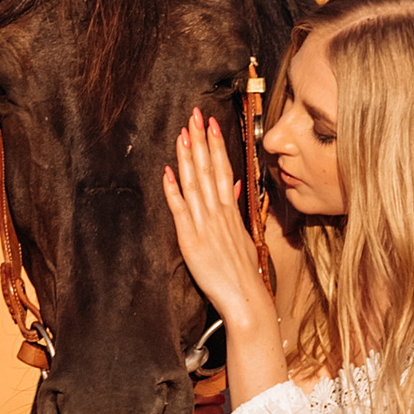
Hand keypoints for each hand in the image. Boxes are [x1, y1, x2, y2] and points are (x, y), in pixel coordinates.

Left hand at [162, 110, 270, 326]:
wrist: (246, 298)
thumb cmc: (243, 272)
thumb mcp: (244, 236)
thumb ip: (235, 210)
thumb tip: (232, 188)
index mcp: (230, 212)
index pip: (223, 170)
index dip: (215, 145)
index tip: (210, 123)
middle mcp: (219, 214)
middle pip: (209, 170)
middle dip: (201, 141)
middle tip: (195, 115)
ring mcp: (206, 225)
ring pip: (195, 184)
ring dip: (188, 157)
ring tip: (183, 134)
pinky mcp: (192, 240)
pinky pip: (181, 211)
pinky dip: (174, 191)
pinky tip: (168, 172)